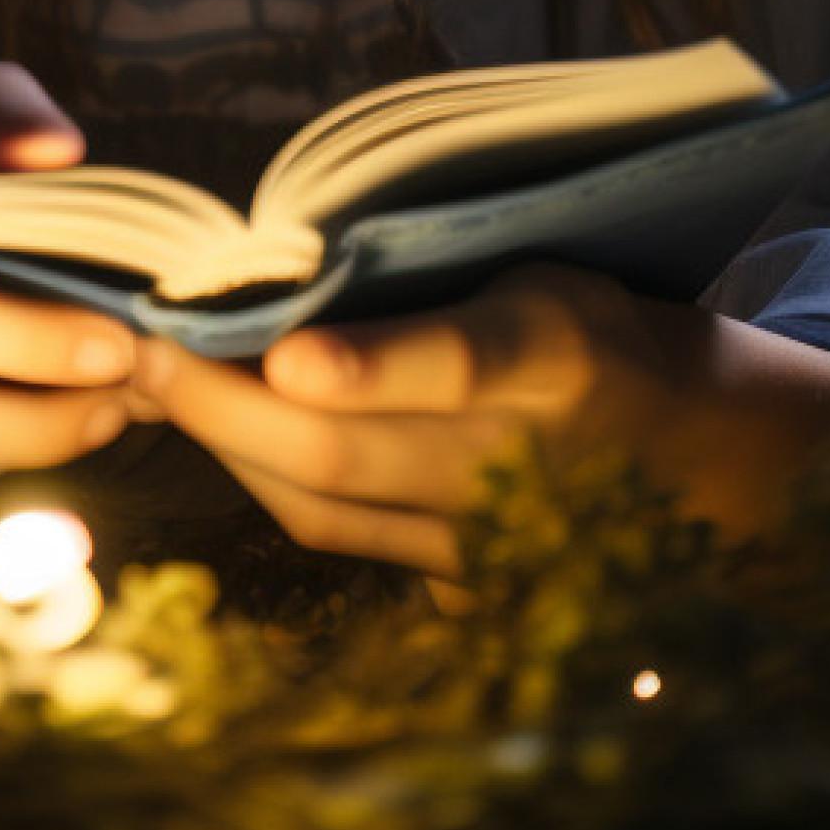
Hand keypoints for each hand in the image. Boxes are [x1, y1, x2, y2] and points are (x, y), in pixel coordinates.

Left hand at [126, 260, 829, 584]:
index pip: (460, 362)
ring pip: (327, 503)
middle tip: (138, 348)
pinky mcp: (462, 580)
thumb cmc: (591, 318)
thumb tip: (289, 250)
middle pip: (350, 450)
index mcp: (556, 354)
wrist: (690, 452)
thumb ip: (434, 268)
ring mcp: (486, 536)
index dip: (371, 366)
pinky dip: (269, 481)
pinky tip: (218, 431)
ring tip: (150, 380)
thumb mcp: (541, 261)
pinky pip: (343, 537)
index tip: (285, 352)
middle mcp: (517, 458)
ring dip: (228, 443)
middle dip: (227, 404)